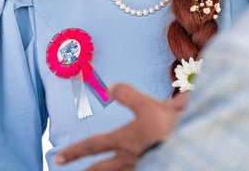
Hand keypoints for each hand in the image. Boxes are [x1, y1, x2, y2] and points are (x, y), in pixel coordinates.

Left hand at [55, 83, 187, 169]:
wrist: (189, 148)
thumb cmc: (167, 128)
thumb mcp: (147, 104)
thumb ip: (127, 94)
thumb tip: (110, 86)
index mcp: (123, 140)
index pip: (93, 145)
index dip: (74, 151)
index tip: (58, 157)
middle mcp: (128, 158)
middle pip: (101, 169)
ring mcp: (141, 166)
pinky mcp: (154, 167)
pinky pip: (138, 169)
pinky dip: (131, 169)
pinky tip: (133, 166)